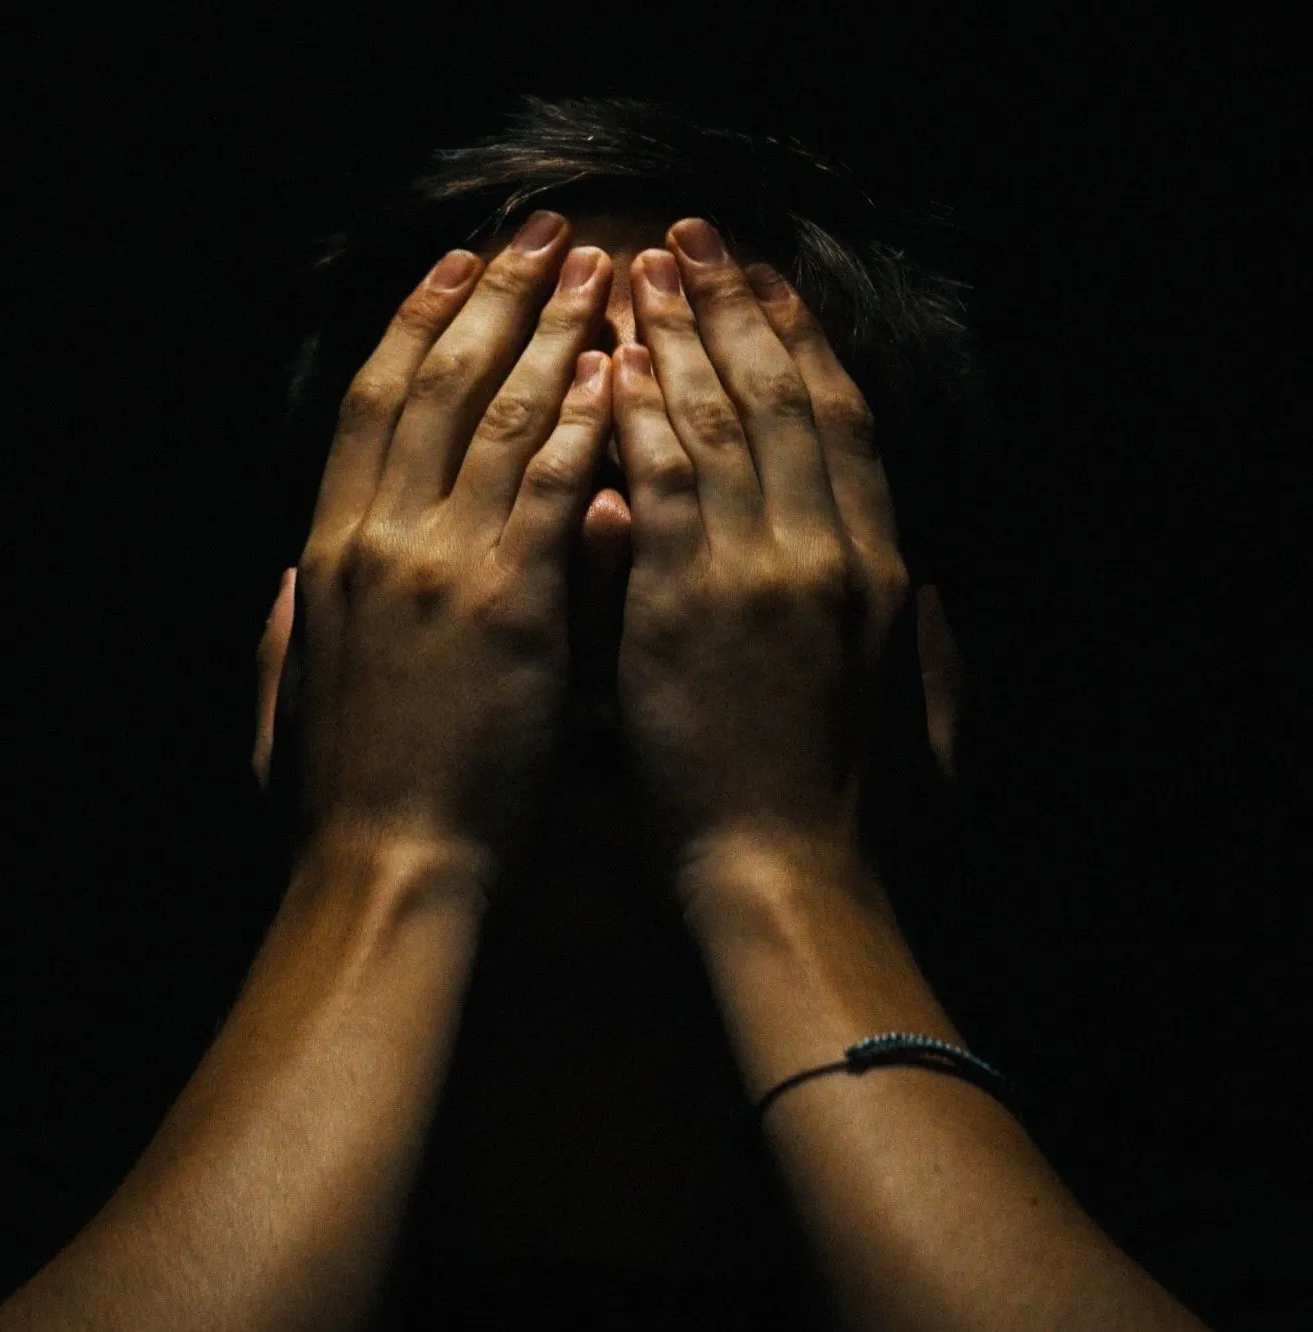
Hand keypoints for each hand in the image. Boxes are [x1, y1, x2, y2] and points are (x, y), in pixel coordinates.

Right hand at [266, 212, 614, 891]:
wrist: (386, 867)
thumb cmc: (343, 799)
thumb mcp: (287, 701)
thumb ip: (284, 630)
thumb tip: (287, 577)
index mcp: (329, 552)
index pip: (372, 405)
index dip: (416, 324)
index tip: (456, 266)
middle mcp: (377, 538)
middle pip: (434, 383)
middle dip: (492, 298)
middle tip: (543, 234)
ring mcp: (440, 567)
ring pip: (496, 418)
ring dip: (551, 336)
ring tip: (600, 272)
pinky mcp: (506, 608)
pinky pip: (549, 491)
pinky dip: (582, 427)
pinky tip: (620, 374)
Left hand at [610, 219, 914, 891]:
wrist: (784, 878)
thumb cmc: (841, 812)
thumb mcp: (916, 721)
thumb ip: (928, 651)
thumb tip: (936, 598)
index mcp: (878, 571)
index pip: (844, 425)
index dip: (804, 342)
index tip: (768, 284)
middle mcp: (827, 552)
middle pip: (784, 399)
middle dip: (735, 309)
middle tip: (693, 241)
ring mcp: (759, 573)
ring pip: (721, 424)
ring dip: (678, 339)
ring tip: (641, 272)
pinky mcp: (687, 607)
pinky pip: (660, 486)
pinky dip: (636, 421)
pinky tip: (606, 368)